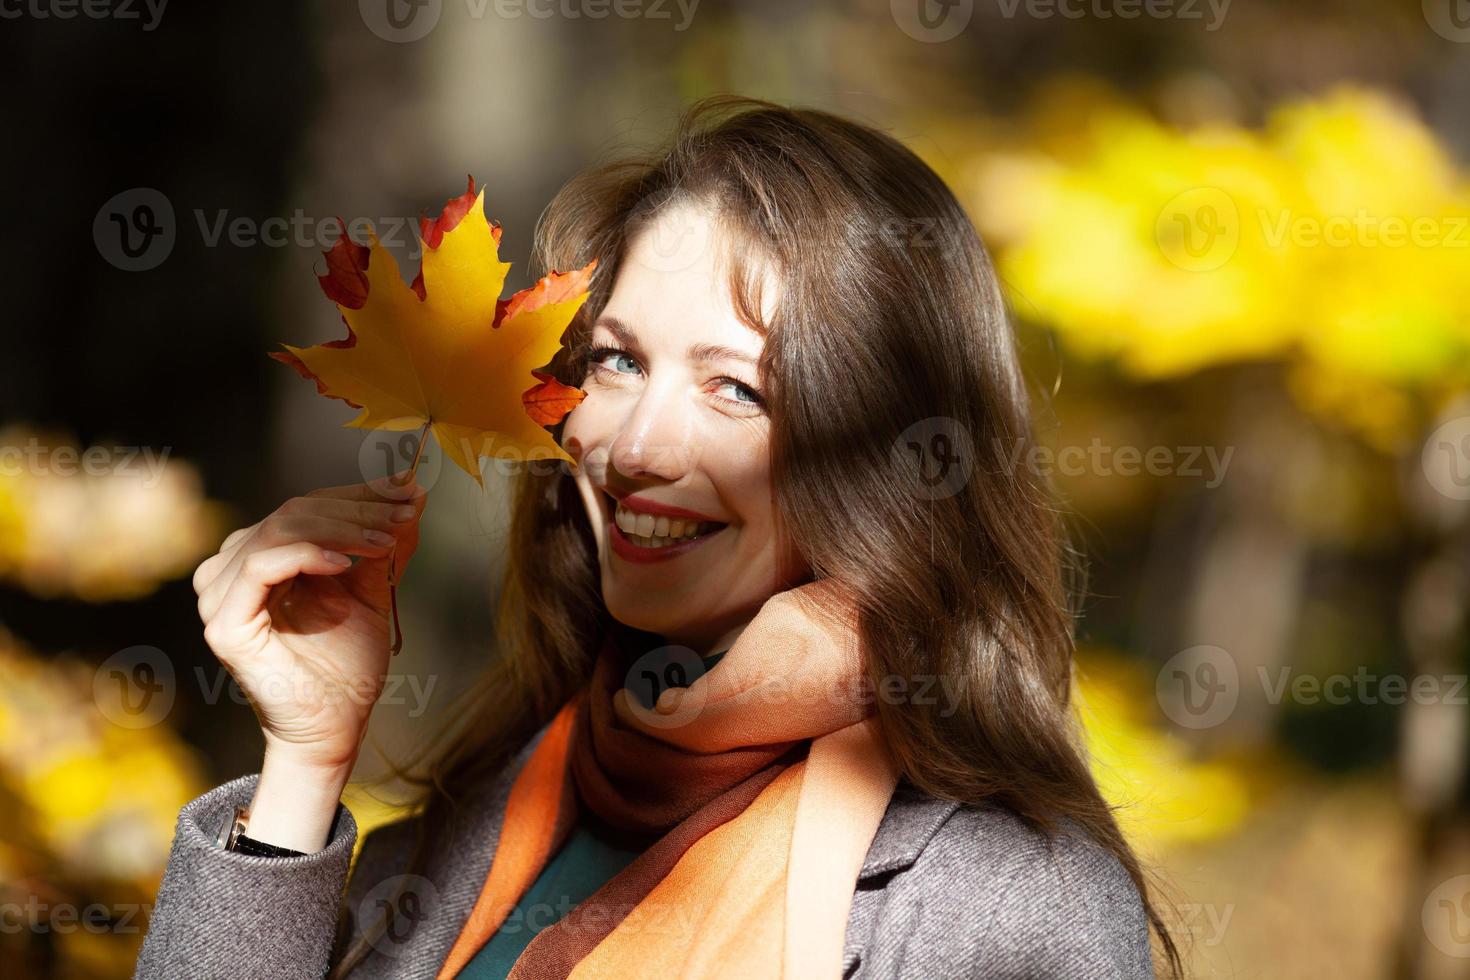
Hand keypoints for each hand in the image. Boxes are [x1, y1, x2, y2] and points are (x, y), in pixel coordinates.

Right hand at [192, 472, 426, 783]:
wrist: (336, 727)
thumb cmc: (347, 666)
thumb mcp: (374, 591)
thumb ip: (387, 545)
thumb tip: (414, 493)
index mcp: (263, 557)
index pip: (308, 505)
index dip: (359, 494)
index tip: (409, 488)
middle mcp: (233, 570)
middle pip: (295, 511)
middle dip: (358, 508)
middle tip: (405, 511)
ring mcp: (222, 596)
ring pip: (279, 529)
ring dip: (341, 527)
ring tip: (386, 541)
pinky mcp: (226, 624)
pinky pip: (260, 566)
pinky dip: (307, 554)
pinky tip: (346, 563)